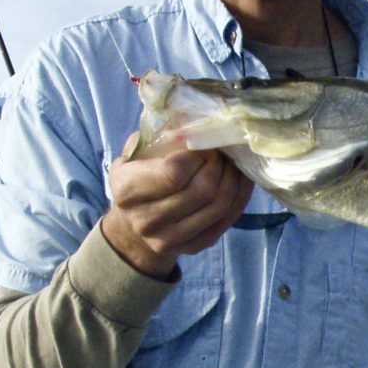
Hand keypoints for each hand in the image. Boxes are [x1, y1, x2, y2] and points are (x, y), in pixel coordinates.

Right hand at [101, 132, 253, 279]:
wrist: (133, 223)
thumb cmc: (140, 175)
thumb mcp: (138, 151)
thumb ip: (162, 135)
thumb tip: (199, 119)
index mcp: (128, 189)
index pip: (175, 172)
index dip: (197, 155)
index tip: (202, 144)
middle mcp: (145, 219)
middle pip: (202, 190)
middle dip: (220, 166)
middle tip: (222, 152)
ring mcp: (168, 238)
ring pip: (218, 206)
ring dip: (234, 180)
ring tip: (233, 164)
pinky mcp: (190, 247)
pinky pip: (225, 222)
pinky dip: (239, 198)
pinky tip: (239, 181)